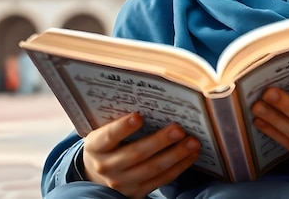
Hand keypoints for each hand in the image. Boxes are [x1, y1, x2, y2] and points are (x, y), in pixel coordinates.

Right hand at [82, 113, 200, 198]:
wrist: (97, 174)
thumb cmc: (107, 142)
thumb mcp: (104, 129)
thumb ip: (121, 118)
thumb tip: (153, 100)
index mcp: (96, 146)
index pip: (108, 136)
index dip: (123, 127)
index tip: (139, 116)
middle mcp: (106, 166)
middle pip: (136, 154)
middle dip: (160, 141)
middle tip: (179, 129)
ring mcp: (121, 183)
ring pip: (152, 169)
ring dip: (176, 155)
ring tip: (192, 142)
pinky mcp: (136, 192)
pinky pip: (161, 180)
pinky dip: (178, 167)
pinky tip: (191, 154)